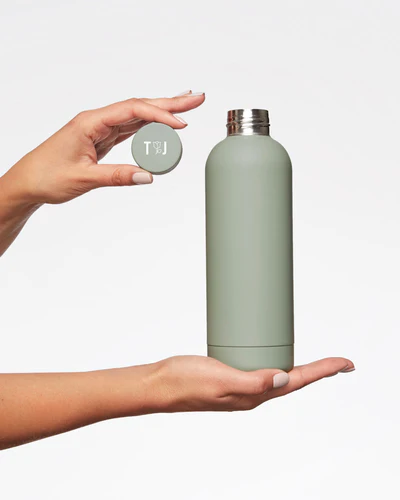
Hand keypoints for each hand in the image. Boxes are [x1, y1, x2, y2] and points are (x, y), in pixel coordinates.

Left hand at [0, 90, 204, 254]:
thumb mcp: (84, 178)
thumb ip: (117, 176)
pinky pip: (131, 129)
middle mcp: (97, 121)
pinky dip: (150, 125)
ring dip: (163, 111)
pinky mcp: (103, 139)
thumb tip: (148, 176)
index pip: (132, 111)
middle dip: (169, 102)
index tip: (181, 125)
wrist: (29, 182)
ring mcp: (101, 129)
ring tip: (187, 106)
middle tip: (197, 98)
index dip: (159, 116)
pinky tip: (163, 122)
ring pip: (138, 116)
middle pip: (139, 106)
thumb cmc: (48, 176)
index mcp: (90, 122)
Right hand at [0, 355, 354, 448]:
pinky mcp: (229, 372)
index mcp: (254, 394)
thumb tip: (284, 379)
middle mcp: (251, 390)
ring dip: (298, 365)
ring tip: (311, 358)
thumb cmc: (185, 383)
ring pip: (277, 373)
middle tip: (335, 360)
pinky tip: (270, 349)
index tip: (345, 363)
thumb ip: (251, 382)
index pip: (298, 381)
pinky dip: (273, 358)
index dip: (324, 371)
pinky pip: (259, 365)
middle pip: (293, 379)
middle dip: (317, 370)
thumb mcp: (219, 380)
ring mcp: (240, 382)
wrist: (159, 383)